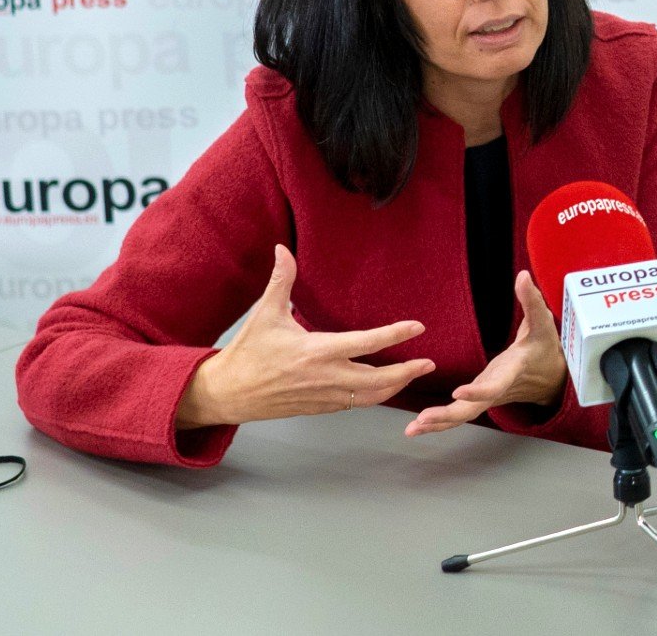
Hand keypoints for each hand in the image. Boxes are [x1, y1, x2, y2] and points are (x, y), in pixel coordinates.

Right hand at [176, 245, 434, 427]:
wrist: (227, 393)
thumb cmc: (248, 352)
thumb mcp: (264, 314)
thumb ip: (281, 280)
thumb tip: (283, 247)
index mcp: (316, 351)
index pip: (366, 343)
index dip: (395, 335)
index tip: (417, 328)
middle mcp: (325, 377)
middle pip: (378, 379)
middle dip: (406, 371)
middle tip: (428, 362)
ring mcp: (324, 396)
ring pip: (370, 396)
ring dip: (395, 387)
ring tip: (412, 375)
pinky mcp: (320, 408)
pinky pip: (354, 404)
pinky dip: (374, 397)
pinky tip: (384, 389)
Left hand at [406, 270, 564, 436]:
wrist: (553, 378)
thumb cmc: (546, 348)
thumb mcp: (543, 323)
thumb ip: (532, 300)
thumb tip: (522, 276)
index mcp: (511, 371)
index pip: (495, 385)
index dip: (478, 391)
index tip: (459, 392)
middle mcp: (498, 389)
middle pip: (473, 409)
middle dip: (448, 415)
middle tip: (424, 419)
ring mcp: (488, 398)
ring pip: (463, 416)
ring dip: (438, 423)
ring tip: (413, 428)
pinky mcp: (480, 400)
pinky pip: (460, 415)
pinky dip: (439, 422)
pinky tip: (419, 426)